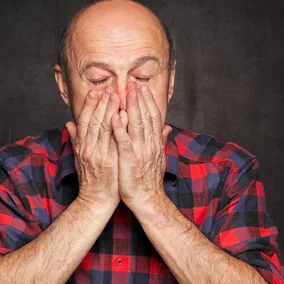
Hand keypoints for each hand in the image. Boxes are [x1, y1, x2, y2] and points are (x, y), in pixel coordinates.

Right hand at [66, 87, 120, 210]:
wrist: (96, 200)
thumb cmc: (90, 179)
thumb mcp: (79, 158)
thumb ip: (75, 139)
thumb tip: (68, 123)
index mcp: (81, 146)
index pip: (85, 120)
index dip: (90, 104)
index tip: (96, 91)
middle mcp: (89, 149)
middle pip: (94, 120)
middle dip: (102, 102)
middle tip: (110, 88)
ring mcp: (100, 155)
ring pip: (104, 127)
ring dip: (110, 109)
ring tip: (117, 95)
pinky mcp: (111, 162)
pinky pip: (115, 141)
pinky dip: (118, 127)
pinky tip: (123, 116)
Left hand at [111, 82, 171, 209]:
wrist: (148, 200)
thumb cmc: (149, 180)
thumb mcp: (158, 157)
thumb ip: (161, 140)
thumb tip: (168, 127)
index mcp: (155, 143)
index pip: (153, 117)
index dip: (148, 101)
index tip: (142, 87)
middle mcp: (150, 144)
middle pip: (145, 117)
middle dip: (139, 99)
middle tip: (133, 83)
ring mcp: (140, 152)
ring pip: (136, 125)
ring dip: (131, 107)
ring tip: (125, 92)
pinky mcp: (130, 161)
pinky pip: (124, 142)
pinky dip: (120, 128)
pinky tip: (116, 116)